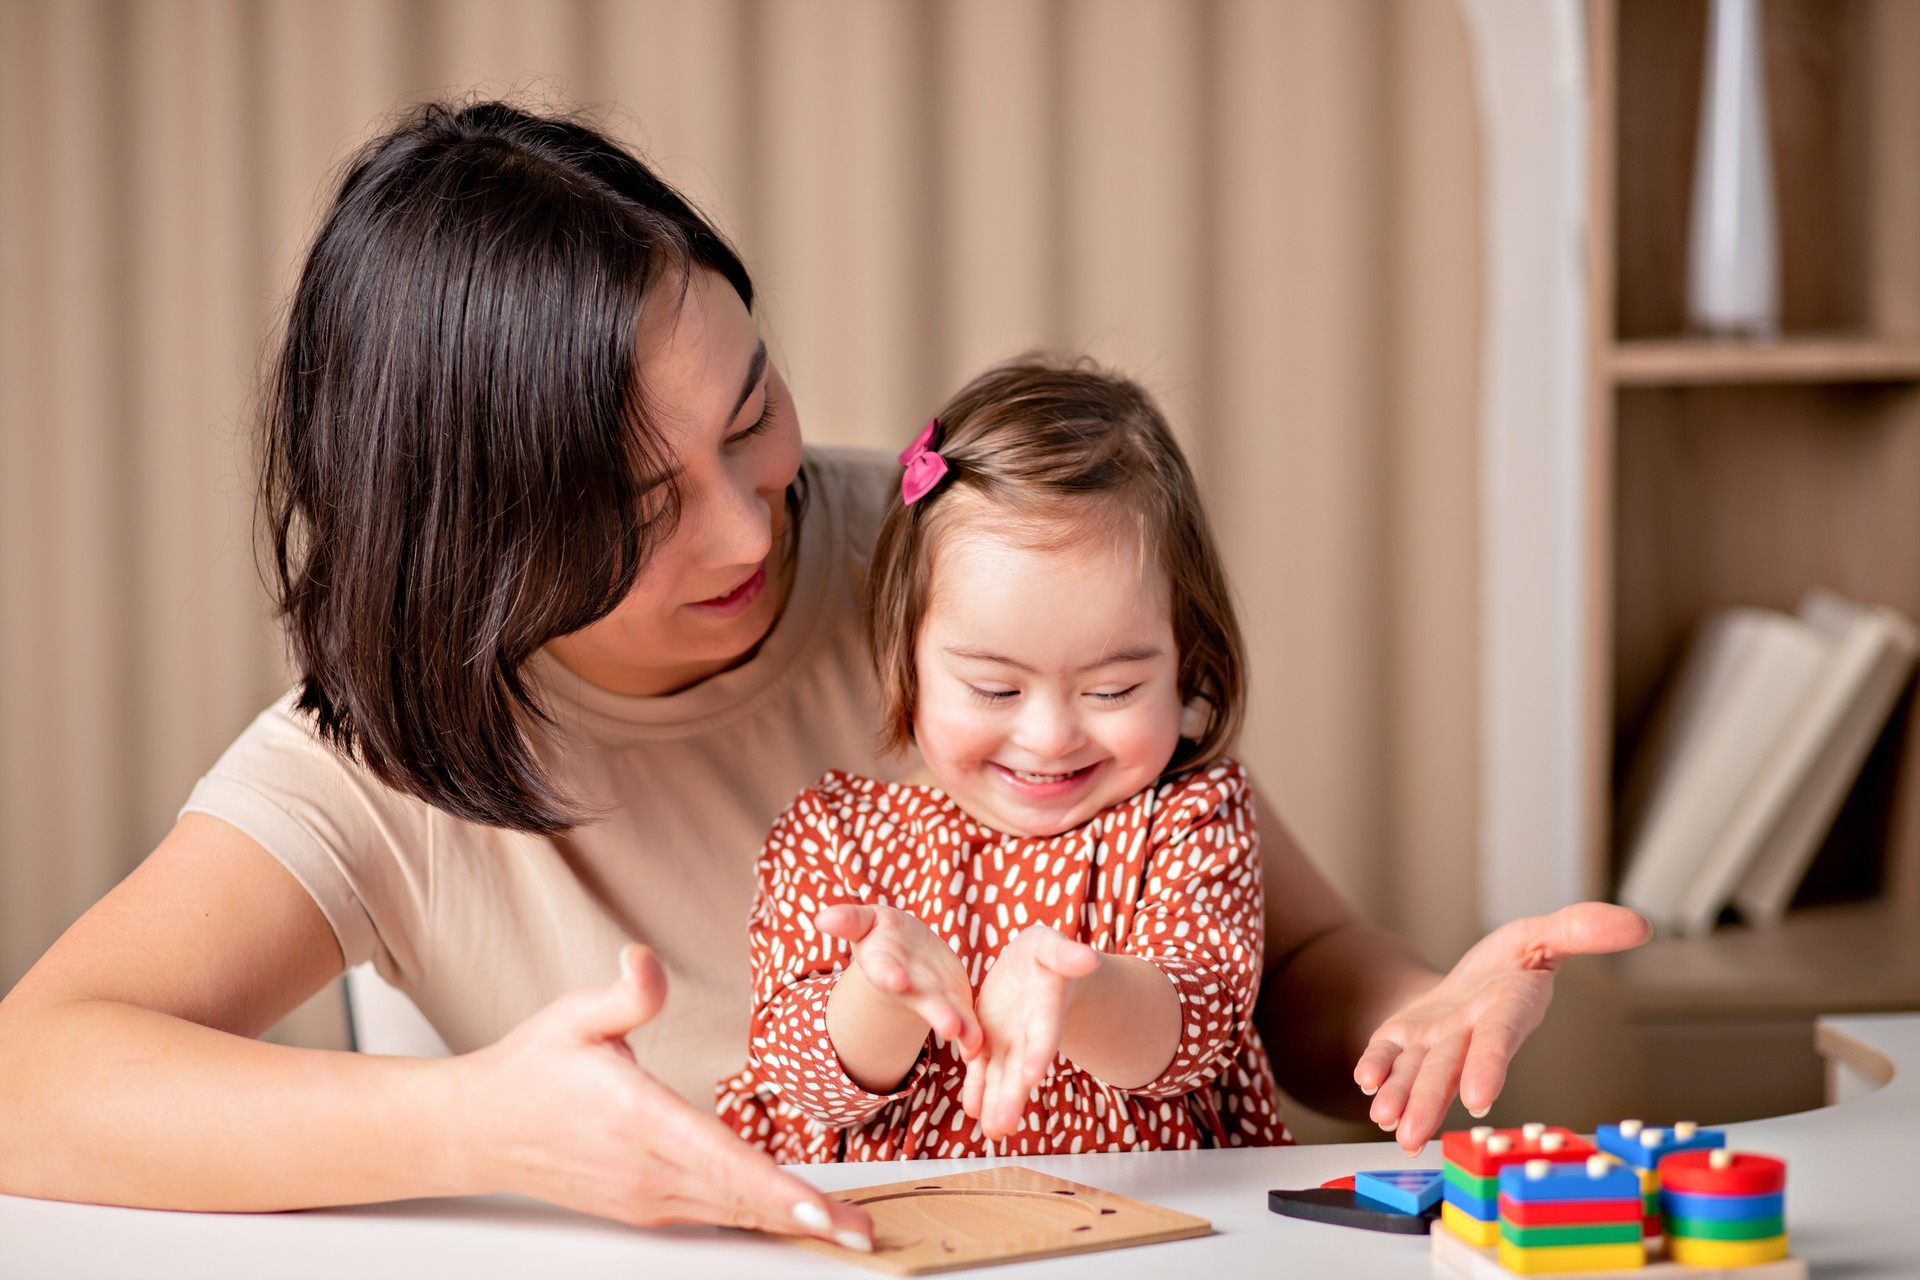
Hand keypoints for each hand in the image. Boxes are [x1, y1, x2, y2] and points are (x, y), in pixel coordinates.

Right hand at [452, 944, 871, 1249]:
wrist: (480, 1128)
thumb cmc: (534, 1067)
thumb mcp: (574, 1015)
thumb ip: (624, 994)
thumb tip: (646, 961)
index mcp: (638, 1117)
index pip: (719, 1158)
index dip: (774, 1189)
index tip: (821, 1213)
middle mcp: (645, 1169)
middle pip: (739, 1199)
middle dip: (806, 1220)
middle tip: (865, 1235)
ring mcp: (644, 1196)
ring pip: (730, 1213)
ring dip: (788, 1225)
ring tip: (846, 1233)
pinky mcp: (643, 1208)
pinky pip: (711, 1215)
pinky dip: (755, 1219)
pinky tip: (793, 1221)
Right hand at [816, 903, 980, 1056]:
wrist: (908, 952)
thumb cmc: (883, 934)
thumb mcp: (866, 922)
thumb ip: (849, 920)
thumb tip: (822, 918)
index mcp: (885, 964)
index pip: (884, 969)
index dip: (889, 974)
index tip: (895, 979)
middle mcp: (908, 987)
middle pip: (922, 1000)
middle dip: (936, 1012)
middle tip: (950, 1026)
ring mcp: (932, 998)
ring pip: (947, 1013)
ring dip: (960, 1027)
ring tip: (971, 1042)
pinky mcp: (954, 1002)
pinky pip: (966, 1019)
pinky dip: (973, 1034)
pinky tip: (980, 1045)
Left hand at [961, 925, 1100, 1140]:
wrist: (1029, 967)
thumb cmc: (1043, 953)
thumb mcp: (1050, 945)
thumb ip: (1066, 953)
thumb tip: (1089, 957)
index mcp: (1046, 1007)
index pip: (1044, 1033)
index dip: (1038, 1053)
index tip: (1030, 1076)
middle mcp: (1029, 1033)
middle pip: (1021, 1067)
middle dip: (1012, 1096)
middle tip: (1003, 1126)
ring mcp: (1009, 1041)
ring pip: (1001, 1076)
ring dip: (996, 1103)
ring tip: (992, 1132)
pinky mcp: (988, 1043)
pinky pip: (981, 1069)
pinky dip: (977, 1089)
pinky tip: (972, 1110)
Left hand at [1353, 902, 1650, 1153]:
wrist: (1469, 983)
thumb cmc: (1510, 966)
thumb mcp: (1542, 936)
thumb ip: (1579, 930)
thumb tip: (1638, 923)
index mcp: (1507, 1009)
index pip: (1499, 1040)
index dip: (1490, 1066)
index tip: (1478, 1098)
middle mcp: (1469, 1034)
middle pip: (1448, 1069)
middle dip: (1430, 1101)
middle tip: (1414, 1137)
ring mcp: (1435, 1041)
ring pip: (1416, 1073)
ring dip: (1401, 1100)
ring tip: (1387, 1124)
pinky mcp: (1403, 1038)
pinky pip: (1388, 1054)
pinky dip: (1377, 1067)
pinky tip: (1367, 1082)